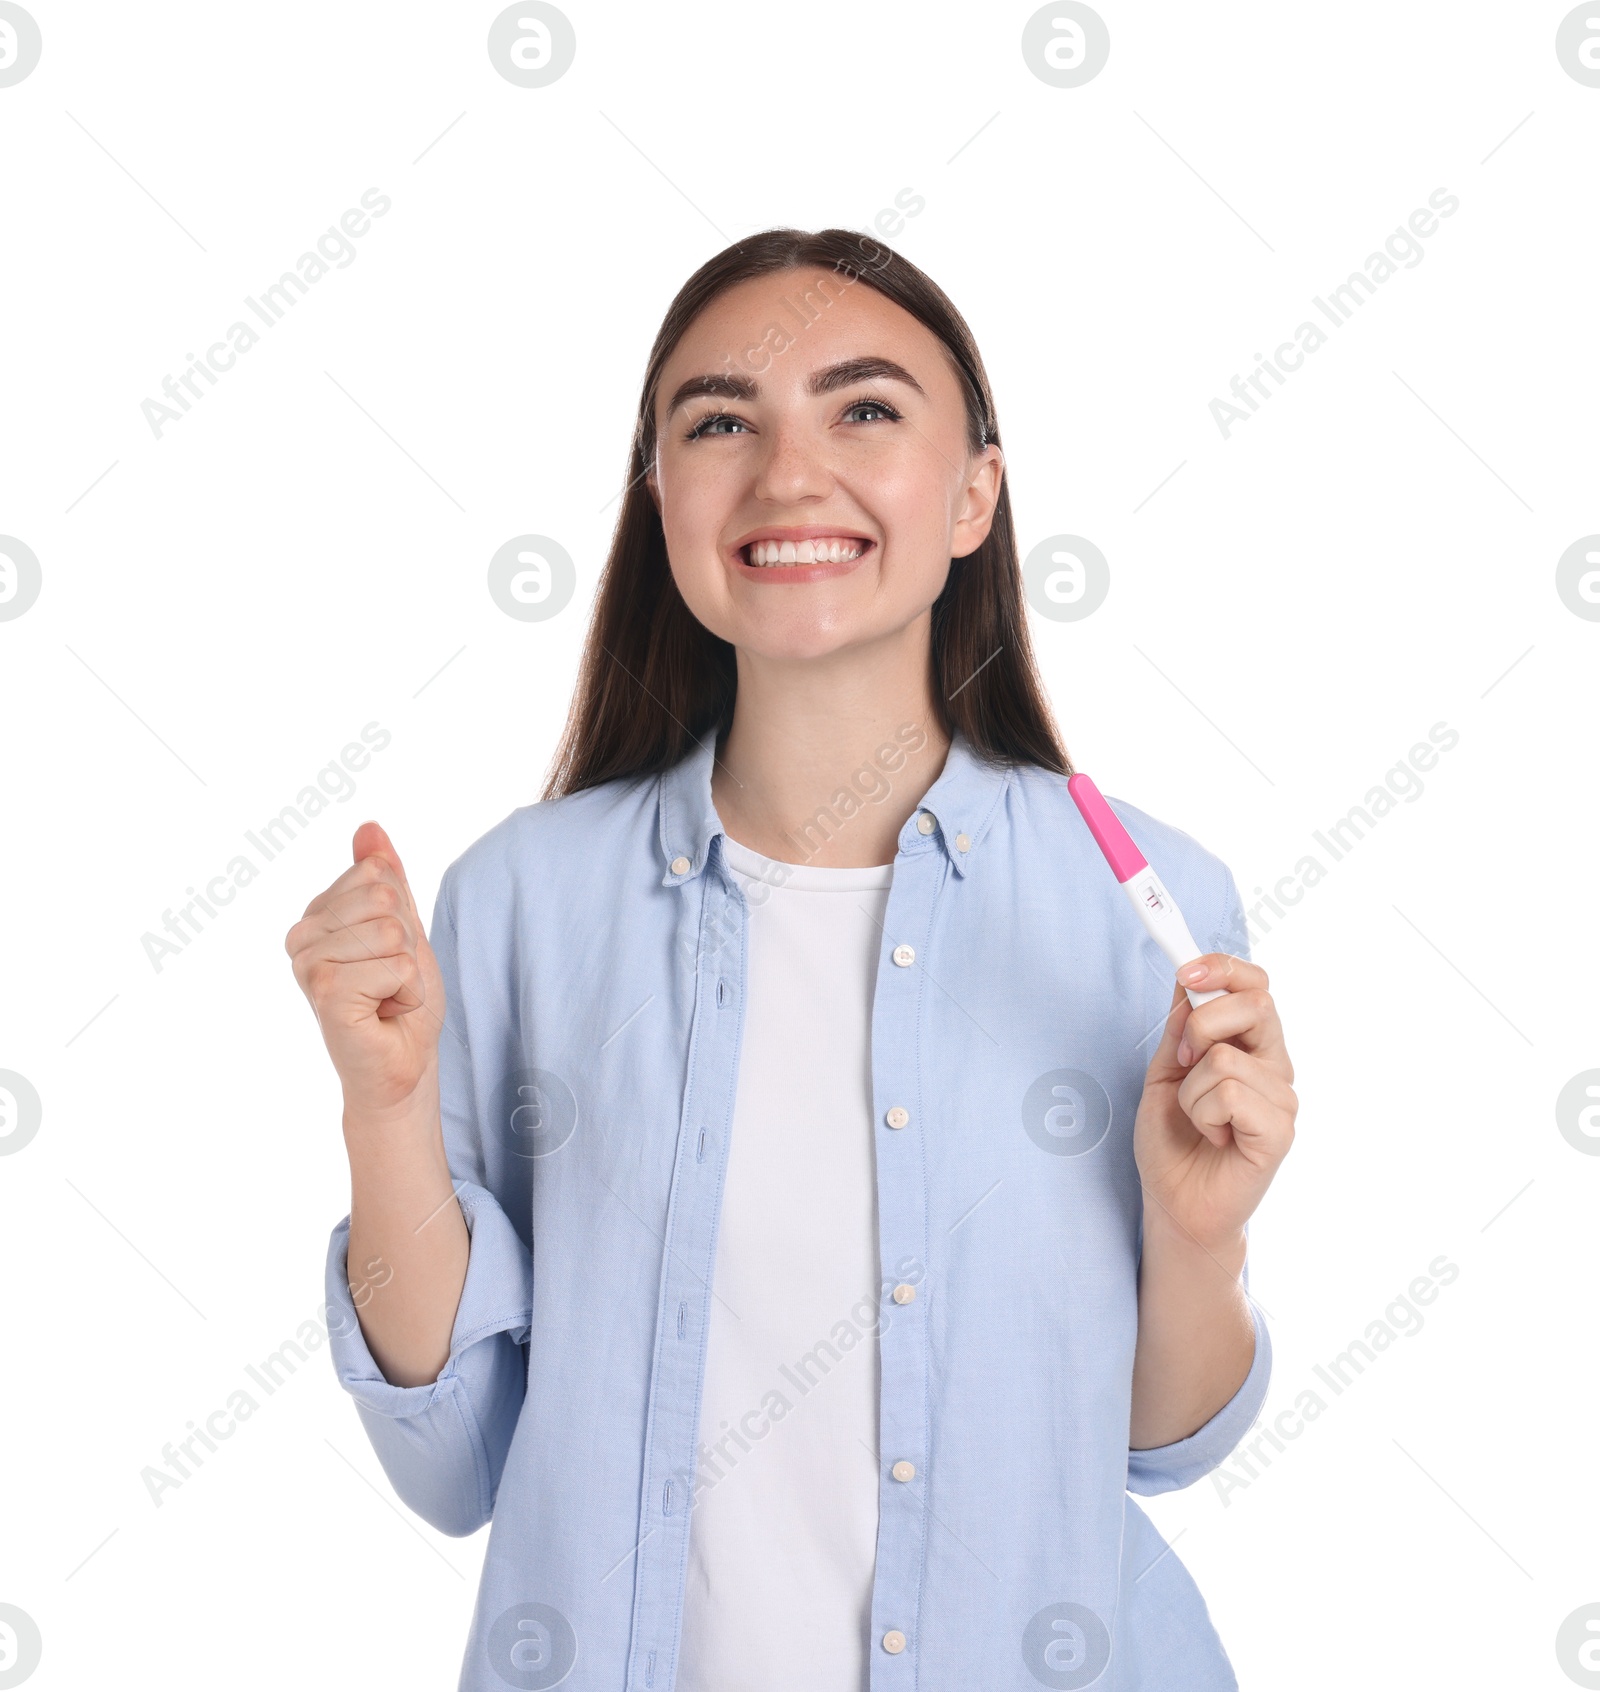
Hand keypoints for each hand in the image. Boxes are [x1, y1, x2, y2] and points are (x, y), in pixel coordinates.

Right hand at [284, 821, 446, 1115]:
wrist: (402, 1064)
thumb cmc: (400, 1002)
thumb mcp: (402, 927)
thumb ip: (385, 878)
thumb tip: (368, 828)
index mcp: (316, 915)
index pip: (378, 873)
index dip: (404, 916)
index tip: (389, 956)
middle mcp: (301, 936)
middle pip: (385, 897)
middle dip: (408, 944)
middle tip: (390, 981)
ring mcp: (308, 964)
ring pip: (393, 931)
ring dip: (408, 972)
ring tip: (386, 998)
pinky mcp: (324, 992)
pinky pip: (395, 965)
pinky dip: (406, 993)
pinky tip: (383, 1014)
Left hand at [1132, 953, 1296, 1255]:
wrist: (1174, 1201)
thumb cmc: (1173, 1139)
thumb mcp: (1165, 1071)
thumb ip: (1179, 1027)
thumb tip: (1187, 979)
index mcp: (1251, 1044)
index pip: (1256, 985)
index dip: (1223, 968)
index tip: (1185, 972)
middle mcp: (1275, 1066)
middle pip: (1256, 1004)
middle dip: (1201, 1025)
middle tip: (1182, 1063)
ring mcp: (1282, 1099)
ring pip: (1227, 1057)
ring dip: (1191, 1090)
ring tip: (1199, 1120)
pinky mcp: (1280, 1131)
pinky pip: (1230, 1094)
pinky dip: (1204, 1114)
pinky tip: (1214, 1137)